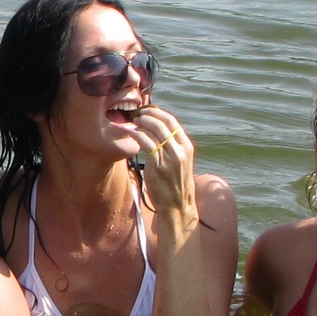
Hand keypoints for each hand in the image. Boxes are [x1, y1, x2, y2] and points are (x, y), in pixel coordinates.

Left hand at [129, 106, 198, 221]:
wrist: (177, 205)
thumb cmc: (175, 184)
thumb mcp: (180, 162)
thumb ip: (172, 147)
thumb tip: (157, 132)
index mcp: (187, 146)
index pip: (172, 121)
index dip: (158, 113)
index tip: (146, 110)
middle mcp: (180, 150)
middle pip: (163, 122)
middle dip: (148, 114)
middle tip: (136, 113)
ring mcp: (170, 157)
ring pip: (154, 130)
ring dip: (141, 122)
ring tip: (132, 121)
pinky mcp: (158, 165)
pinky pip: (146, 143)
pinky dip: (136, 134)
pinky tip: (130, 131)